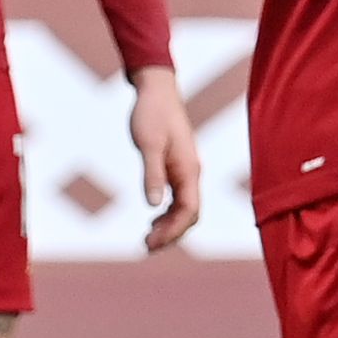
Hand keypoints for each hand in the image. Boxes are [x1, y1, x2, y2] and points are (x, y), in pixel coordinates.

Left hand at [126, 64, 202, 249]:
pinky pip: (178, 198)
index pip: (189, 211)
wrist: (156, 90)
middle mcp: (191, 173)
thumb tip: (153, 205)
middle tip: (146, 247)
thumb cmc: (151, 114)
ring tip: (147, 240)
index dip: (173, 230)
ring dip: (169, 226)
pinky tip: (153, 219)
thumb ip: (152, 174)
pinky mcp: (177, 166)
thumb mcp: (148, 144)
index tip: (152, 242)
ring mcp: (185, 170)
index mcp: (188, 170)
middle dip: (171, 234)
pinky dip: (167, 213)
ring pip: (184, 208)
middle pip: (189, 215)